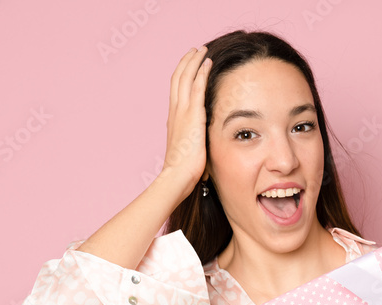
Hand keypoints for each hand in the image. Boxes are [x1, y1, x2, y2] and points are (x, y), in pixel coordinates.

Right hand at [161, 46, 211, 198]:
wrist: (177, 176)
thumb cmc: (183, 171)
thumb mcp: (188, 152)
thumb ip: (194, 144)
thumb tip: (203, 153)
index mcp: (173, 119)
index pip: (177, 91)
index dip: (182, 75)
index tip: (189, 65)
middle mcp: (175, 112)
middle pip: (178, 78)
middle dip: (187, 62)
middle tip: (195, 50)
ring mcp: (182, 112)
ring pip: (186, 78)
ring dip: (194, 61)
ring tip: (202, 50)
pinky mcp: (192, 115)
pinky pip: (196, 87)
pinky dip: (201, 72)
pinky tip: (208, 62)